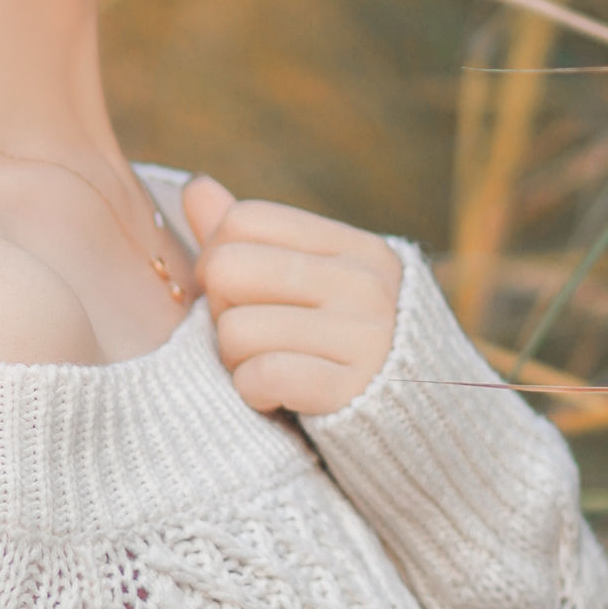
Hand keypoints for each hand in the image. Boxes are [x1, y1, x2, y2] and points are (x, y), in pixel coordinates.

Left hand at [179, 180, 401, 417]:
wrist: (411, 421)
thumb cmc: (337, 342)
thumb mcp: (307, 280)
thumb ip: (250, 237)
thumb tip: (196, 186)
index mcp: (354, 247)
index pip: (244, 220)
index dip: (219, 254)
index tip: (238, 292)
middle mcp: (364, 283)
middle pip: (229, 267)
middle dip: (222, 308)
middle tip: (250, 334)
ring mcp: (363, 337)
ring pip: (236, 330)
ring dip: (235, 360)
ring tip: (267, 366)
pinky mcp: (350, 390)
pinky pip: (263, 376)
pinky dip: (253, 392)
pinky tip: (276, 396)